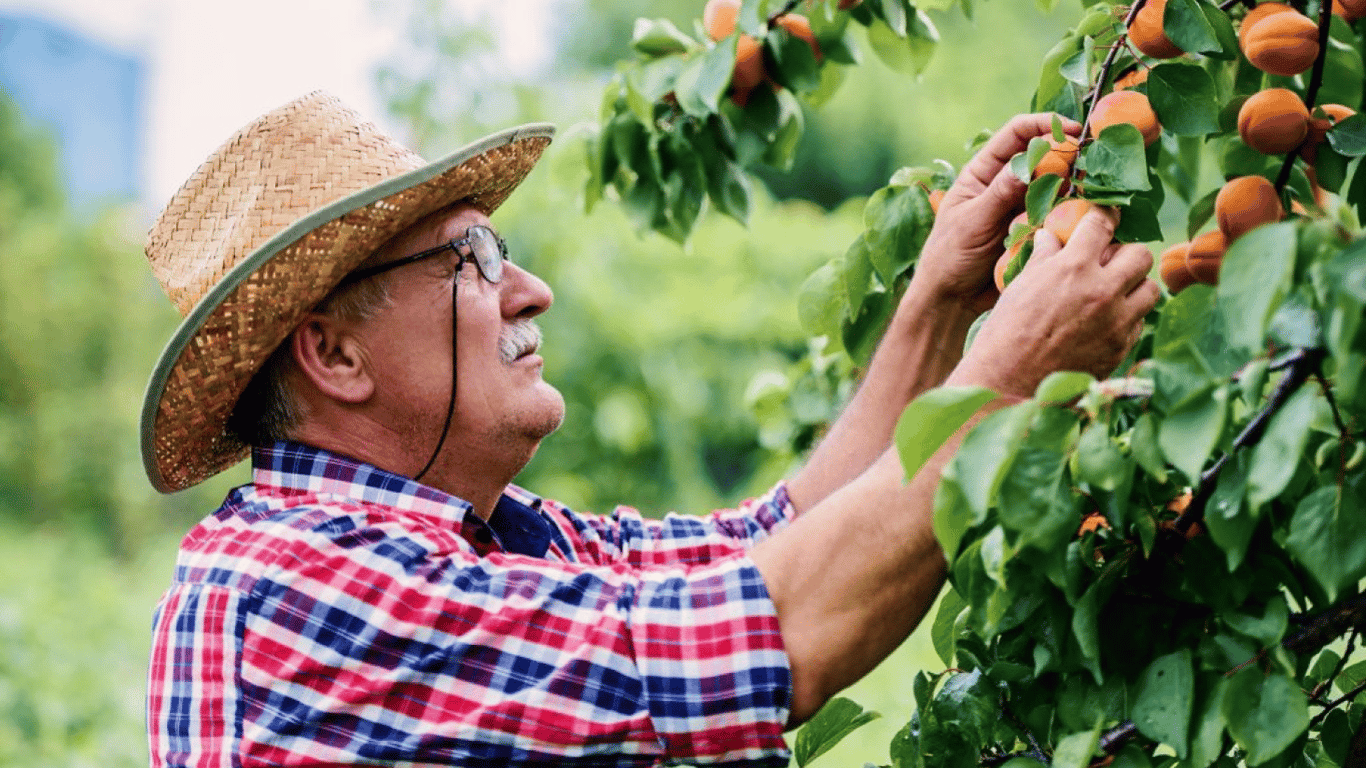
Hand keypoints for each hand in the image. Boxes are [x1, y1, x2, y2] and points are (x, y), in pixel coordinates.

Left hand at [909, 113, 1080, 315]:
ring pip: (1056, 186)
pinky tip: (1080, 218)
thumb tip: (1030, 161)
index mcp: (983, 172)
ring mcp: (1022, 207)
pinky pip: (1058, 215)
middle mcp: (1005, 184)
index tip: (1072, 131)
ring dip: (1072, 188)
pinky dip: (1070, 214)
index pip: (1016, 133)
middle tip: (1088, 166)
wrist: (952, 299)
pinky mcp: (1035, 229)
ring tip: (1086, 194)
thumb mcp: (972, 221)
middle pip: (1043, 157)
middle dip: (1066, 156)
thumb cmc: (949, 256)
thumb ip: (1000, 193)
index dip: (1045, 126)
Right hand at [948, 207, 1160, 398]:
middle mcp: (1103, 291)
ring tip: (1114, 293)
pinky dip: (1127, 318)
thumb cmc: (1005, 334)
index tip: (1106, 217)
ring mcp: (1117, 322)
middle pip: (1140, 254)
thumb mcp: (1020, 287)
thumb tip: (1052, 236)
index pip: (1102, 224)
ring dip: (1134, 286)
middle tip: (1109, 262)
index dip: (1105, 215)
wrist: (1008, 385)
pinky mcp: (1121, 348)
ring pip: (1150, 289)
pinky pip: (1139, 322)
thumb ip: (1044, 258)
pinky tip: (1105, 322)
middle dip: (1125, 254)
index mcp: (1073, 268)